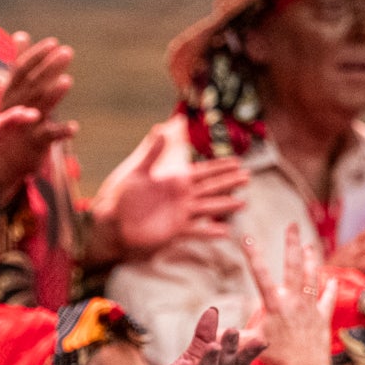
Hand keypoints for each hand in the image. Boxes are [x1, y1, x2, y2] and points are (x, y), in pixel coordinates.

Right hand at [0, 32, 76, 192]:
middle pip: (32, 85)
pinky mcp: (34, 144)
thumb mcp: (11, 90)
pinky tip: (75, 128)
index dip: (36, 56)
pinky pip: (48, 138)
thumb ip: (18, 63)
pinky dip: (61, 132)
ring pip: (38, 108)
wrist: (2, 161)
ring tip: (68, 81)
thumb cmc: (10, 120)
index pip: (21, 70)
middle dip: (49, 68)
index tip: (53, 42)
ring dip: (53, 95)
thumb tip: (21, 34)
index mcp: (10, 92)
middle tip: (67, 52)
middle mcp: (15, 106)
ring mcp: (24, 125)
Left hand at [97, 128, 246, 259]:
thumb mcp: (138, 173)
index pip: (204, 171)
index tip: (237, 161)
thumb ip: (152, 154)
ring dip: (225, 205)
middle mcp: (183, 195)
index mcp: (176, 180)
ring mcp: (182, 213)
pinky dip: (210, 232)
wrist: (117, 222)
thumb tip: (160, 131)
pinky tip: (225, 233)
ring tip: (243, 204)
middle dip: (230, 182)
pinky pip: (197, 230)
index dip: (220, 166)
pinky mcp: (176, 230)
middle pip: (212, 187)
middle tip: (248, 177)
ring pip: (209, 207)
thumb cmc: (124, 197)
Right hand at [241, 224, 325, 364]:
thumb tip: (211, 335)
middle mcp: (293, 301)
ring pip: (312, 276)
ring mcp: (310, 307)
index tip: (247, 237)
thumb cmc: (276, 358)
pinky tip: (331, 279)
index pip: (260, 275)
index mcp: (274, 305)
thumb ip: (233, 336)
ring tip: (309, 244)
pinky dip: (330, 288)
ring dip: (311, 259)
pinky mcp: (322, 316)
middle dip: (292, 244)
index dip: (253, 255)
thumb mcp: (251, 344)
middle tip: (291, 225)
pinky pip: (328, 298)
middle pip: (293, 266)